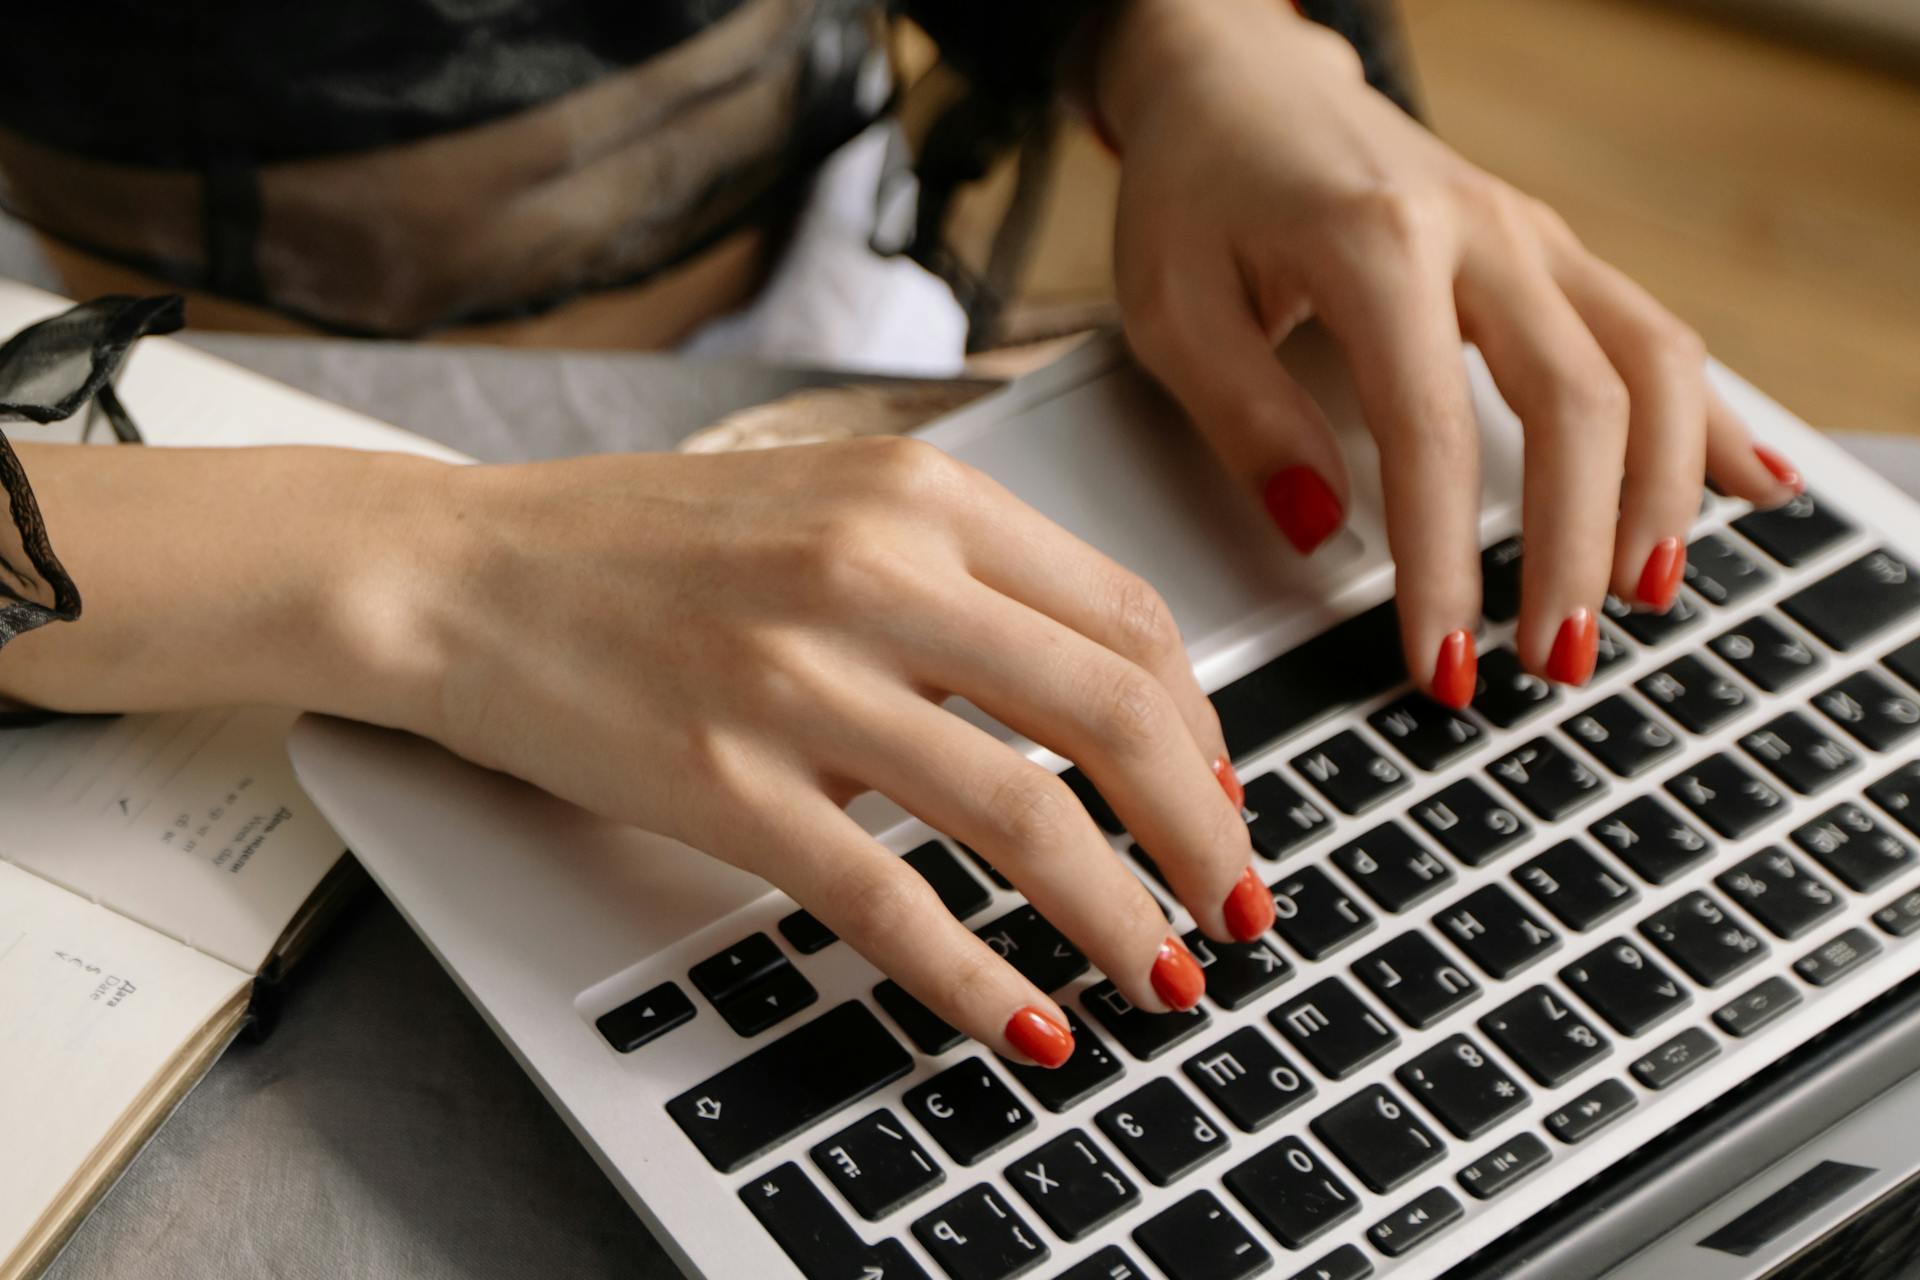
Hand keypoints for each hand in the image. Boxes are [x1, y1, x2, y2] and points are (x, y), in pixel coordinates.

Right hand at [403, 439, 1269, 1063]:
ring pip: (1023, 818)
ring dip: (1122, 918)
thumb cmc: (641, 545)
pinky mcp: (724, 783)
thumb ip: (962, 579)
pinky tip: (1024, 1023)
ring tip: (1160, 977)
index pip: (1127, 617)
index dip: (1200, 729)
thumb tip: (1097, 699)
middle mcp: (872, 572)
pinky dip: (979, 980)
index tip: (1218, 796)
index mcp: (916, 494)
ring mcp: (796, 681)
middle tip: (1233, 904)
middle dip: (1202, 835)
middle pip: (1109, 717)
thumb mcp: (828, 505)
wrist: (461, 571)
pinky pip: (890, 903)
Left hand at [1093, 0, 1801, 704]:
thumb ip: (1246, 420)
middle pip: (1578, 401)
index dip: (1445, 563)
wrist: (1237, 83)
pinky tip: (1746, 484)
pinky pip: (1655, 329)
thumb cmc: (1197, 191)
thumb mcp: (1172, 308)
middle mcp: (1476, 230)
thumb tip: (1324, 531)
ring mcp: (1529, 234)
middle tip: (1556, 660)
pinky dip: (1706, 416)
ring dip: (1660, 490)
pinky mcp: (1550, 248)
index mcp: (1374, 244)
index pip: (1431, 433)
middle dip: (1575, 546)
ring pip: (1650, 359)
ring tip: (1641, 596)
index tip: (1445, 661)